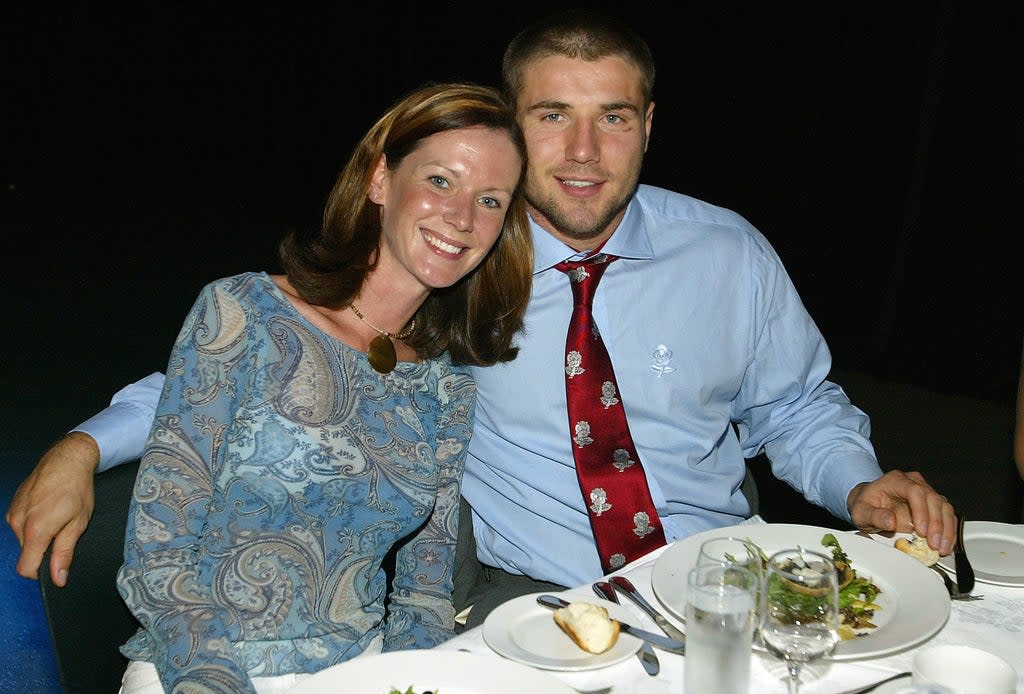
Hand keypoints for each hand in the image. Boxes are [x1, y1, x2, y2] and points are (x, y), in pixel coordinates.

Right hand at [6, 432, 98, 585]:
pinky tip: (48, 509)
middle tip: (63, 530)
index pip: (25, 569)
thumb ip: (64, 554)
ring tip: (57, 516)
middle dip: (44, 549)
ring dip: (39, 535)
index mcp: (35, 530)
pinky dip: (34, 524)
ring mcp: (13, 512)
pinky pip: (21, 525)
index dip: (39, 573)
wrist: (68, 459)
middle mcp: (18, 522)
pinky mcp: (12, 506)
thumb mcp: (78, 523)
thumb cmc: (76, 488)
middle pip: (26, 553)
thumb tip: (58, 579)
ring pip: (24, 539)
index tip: (53, 567)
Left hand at [847, 470, 954, 554]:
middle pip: (933, 499)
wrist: (868, 502)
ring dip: (946, 529)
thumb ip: (874, 516)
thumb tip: (891, 522)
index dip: (921, 511)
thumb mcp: (861, 512)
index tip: (921, 530)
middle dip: (936, 524)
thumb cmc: (865, 505)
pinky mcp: (933, 504)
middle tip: (933, 544)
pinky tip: (946, 544)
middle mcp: (914, 482)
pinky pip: (946, 515)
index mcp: (896, 480)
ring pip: (944, 507)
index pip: (915, 491)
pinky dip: (948, 531)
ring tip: (942, 547)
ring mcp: (925, 492)